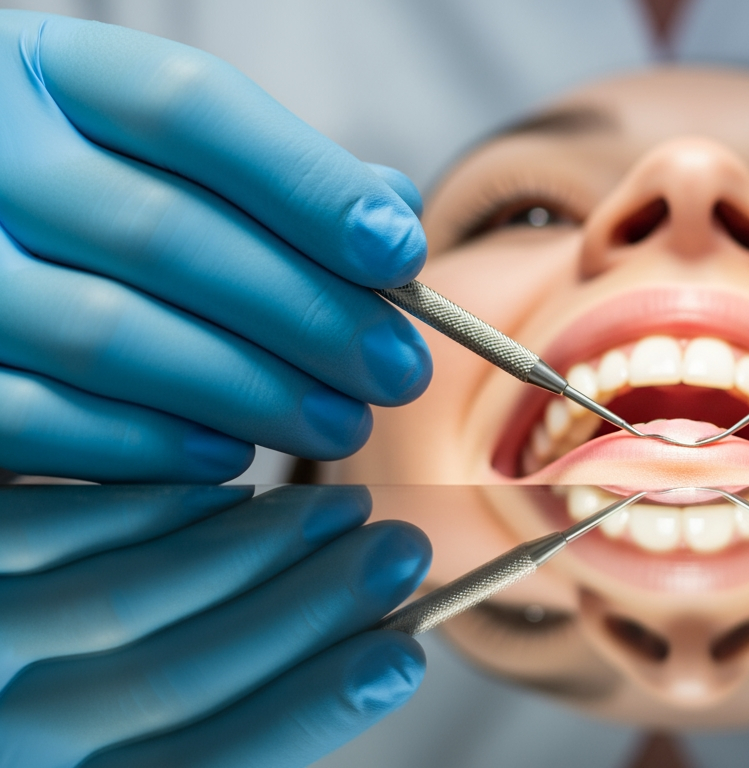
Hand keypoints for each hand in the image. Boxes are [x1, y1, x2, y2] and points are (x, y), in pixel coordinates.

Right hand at [0, 11, 431, 482]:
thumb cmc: (100, 202)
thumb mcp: (171, 157)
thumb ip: (277, 179)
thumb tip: (391, 218)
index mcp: (56, 74)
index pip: (192, 107)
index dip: (309, 186)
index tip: (401, 254)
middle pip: (164, 232)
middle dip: (307, 313)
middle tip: (397, 371)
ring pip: (107, 332)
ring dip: (249, 391)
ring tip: (341, 425)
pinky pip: (38, 417)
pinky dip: (148, 445)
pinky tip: (233, 457)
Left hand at [0, 484, 429, 767]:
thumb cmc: (44, 732)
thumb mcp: (123, 764)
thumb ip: (223, 732)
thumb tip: (358, 656)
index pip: (211, 766)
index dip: (316, 711)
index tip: (404, 654)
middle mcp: (8, 746)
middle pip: (181, 674)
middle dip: (312, 607)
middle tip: (401, 550)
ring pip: (131, 595)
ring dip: (255, 546)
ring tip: (340, 510)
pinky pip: (58, 527)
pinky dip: (159, 509)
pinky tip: (231, 492)